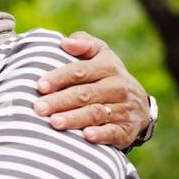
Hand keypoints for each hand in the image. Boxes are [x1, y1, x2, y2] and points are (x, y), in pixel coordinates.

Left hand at [33, 31, 150, 149]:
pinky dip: (101, 135)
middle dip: (60, 101)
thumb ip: (84, 45)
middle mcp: (118, 87)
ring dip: (74, 118)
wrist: (139, 106)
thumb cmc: (107, 78)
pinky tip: (85, 136)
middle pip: (85, 94)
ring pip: (96, 113)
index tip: (39, 86)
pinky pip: (114, 132)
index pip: (80, 71)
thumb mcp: (101, 56)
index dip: (59, 78)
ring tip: (54, 123)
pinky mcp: (127, 130)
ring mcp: (124, 109)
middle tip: (39, 108)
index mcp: (109, 67)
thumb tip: (65, 42)